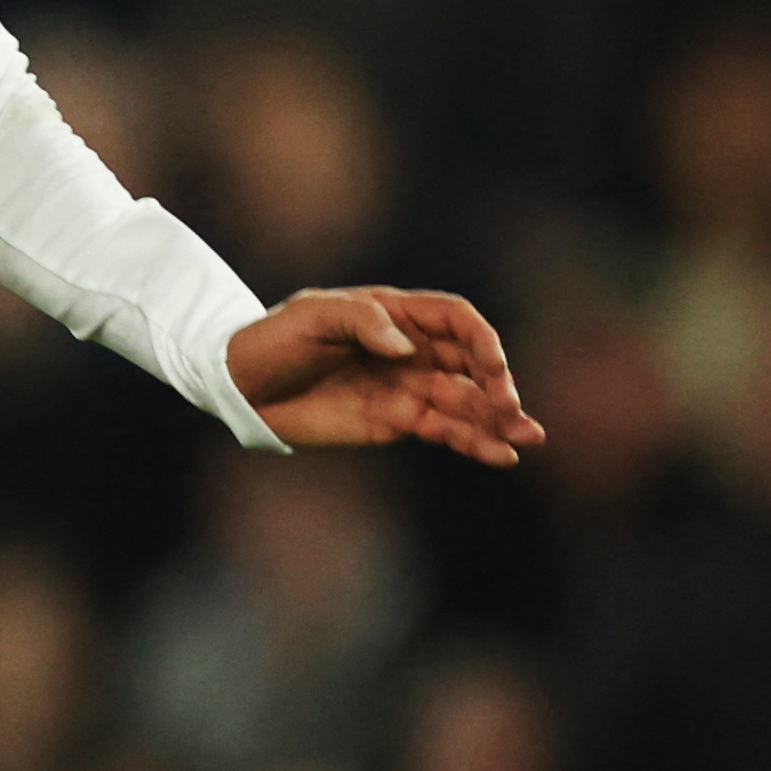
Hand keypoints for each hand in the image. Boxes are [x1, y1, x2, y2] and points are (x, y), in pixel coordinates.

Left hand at [224, 287, 544, 465]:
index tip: (492, 365)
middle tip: (511, 408)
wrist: (240, 383)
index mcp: (398, 315)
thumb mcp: (312, 316)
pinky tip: (501, 455)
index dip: (481, 341)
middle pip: (471, 363)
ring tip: (530, 437)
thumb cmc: (274, 339)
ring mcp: (407, 387)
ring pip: (465, 402)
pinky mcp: (395, 420)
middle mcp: (412, 350)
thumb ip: (363, 323)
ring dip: (499, 419)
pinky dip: (472, 441)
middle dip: (496, 385)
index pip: (457, 321)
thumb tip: (407, 348)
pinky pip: (442, 429)